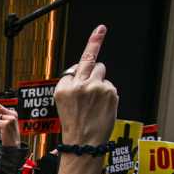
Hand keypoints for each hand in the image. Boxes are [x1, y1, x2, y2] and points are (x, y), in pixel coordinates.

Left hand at [0, 96, 20, 147]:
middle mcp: (12, 114)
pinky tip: (1, 133)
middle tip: (1, 130)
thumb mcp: (3, 125)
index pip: (0, 107)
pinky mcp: (6, 124)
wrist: (13, 145)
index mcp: (13, 114)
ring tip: (2, 132)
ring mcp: (10, 119)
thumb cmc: (7, 135)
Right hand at [54, 25, 117, 147]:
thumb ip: (73, 85)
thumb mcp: (64, 104)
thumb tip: (91, 68)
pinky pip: (111, 87)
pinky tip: (102, 108)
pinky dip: (108, 96)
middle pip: (91, 62)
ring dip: (101, 83)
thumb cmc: (74, 125)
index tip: (100, 30)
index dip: (82, 65)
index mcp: (63, 88)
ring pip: (103, 73)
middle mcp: (78, 85)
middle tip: (101, 32)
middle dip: (95, 56)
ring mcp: (96, 88)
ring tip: (95, 103)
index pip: (74, 67)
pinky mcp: (110, 93)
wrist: (84, 143)